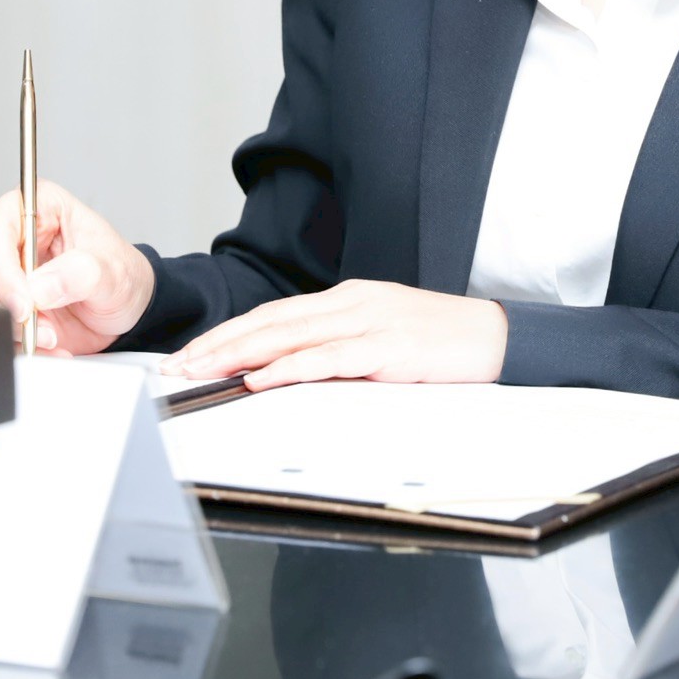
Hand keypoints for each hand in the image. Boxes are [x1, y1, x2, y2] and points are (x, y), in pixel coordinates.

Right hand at [0, 179, 154, 353]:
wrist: (123, 307)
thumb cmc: (119, 275)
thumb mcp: (113, 272)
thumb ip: (79, 274)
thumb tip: (39, 288)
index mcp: (39, 206)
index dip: (4, 270)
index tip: (25, 305)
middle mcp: (10, 233)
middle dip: (9, 309)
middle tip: (46, 330)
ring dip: (10, 329)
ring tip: (51, 338)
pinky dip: (9, 343)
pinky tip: (41, 346)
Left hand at [163, 279, 507, 390]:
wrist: (498, 338)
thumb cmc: (443, 344)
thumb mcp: (384, 338)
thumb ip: (342, 349)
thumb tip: (293, 371)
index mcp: (350, 299)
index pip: (276, 314)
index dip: (231, 332)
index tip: (195, 351)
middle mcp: (353, 303)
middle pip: (272, 321)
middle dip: (220, 343)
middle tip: (179, 364)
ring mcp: (369, 322)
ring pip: (290, 336)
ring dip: (240, 355)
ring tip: (203, 371)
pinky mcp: (387, 348)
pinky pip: (328, 359)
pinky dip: (289, 368)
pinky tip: (260, 379)